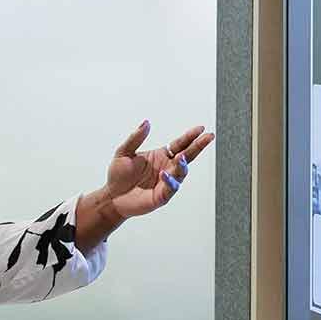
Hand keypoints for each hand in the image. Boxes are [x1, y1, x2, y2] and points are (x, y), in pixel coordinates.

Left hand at [99, 120, 214, 222]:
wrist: (111, 196)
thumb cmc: (118, 175)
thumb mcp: (124, 152)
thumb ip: (135, 138)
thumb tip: (147, 122)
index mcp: (161, 156)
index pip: (180, 144)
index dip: (190, 136)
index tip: (200, 129)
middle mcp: (167, 168)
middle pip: (187, 156)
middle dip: (198, 146)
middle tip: (208, 137)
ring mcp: (166, 182)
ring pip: (181, 173)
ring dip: (183, 165)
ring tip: (182, 157)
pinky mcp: (162, 196)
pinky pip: (170, 188)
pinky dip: (169, 181)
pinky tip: (164, 173)